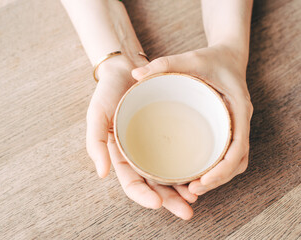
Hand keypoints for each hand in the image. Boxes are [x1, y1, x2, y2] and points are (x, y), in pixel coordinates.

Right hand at [86, 55, 197, 219]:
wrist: (126, 69)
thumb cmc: (108, 92)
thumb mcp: (96, 114)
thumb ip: (95, 143)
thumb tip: (102, 174)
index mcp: (120, 155)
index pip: (131, 182)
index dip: (143, 196)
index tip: (158, 203)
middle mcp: (138, 154)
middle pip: (154, 184)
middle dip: (169, 201)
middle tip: (188, 211)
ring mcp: (153, 146)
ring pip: (169, 174)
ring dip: (182, 190)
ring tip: (196, 198)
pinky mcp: (168, 134)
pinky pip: (179, 154)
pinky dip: (188, 167)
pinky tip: (200, 175)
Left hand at [132, 44, 252, 195]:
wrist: (229, 55)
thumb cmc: (211, 58)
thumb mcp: (190, 58)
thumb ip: (164, 64)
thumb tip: (135, 74)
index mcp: (237, 108)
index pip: (237, 148)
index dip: (222, 169)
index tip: (202, 181)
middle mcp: (240, 121)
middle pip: (236, 162)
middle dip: (217, 180)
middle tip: (191, 190)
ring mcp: (235, 127)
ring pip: (233, 162)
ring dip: (217, 178)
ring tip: (192, 188)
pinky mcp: (227, 128)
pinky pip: (226, 154)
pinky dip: (216, 167)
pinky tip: (196, 172)